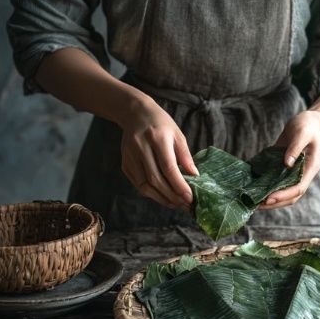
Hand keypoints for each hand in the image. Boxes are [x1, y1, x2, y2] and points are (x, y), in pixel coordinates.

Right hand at [118, 94, 198, 209]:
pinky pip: (138, 184)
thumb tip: (194, 177)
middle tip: (185, 205)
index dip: (179, 185)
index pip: (168, 168)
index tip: (190, 198)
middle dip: (171, 196)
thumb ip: (185, 157)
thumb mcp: (177, 135)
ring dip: (161, 198)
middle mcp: (140, 147)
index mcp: (157, 138)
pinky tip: (163, 196)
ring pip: (144, 185)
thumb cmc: (161, 124)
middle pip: (155, 179)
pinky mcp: (125, 163)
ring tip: (175, 204)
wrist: (135, 113)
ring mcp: (129, 156)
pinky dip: (151, 193)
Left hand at [259, 110, 319, 210]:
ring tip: (253, 202)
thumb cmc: (307, 125)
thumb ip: (295, 147)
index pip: (298, 188)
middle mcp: (303, 174)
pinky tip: (255, 190)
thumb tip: (287, 163)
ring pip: (284, 193)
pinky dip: (267, 189)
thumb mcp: (302, 133)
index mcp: (310, 168)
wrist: (309, 122)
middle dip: (274, 202)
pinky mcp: (285, 169)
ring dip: (270, 200)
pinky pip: (277, 183)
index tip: (269, 198)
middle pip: (291, 196)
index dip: (284, 195)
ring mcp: (294, 173)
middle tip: (256, 205)